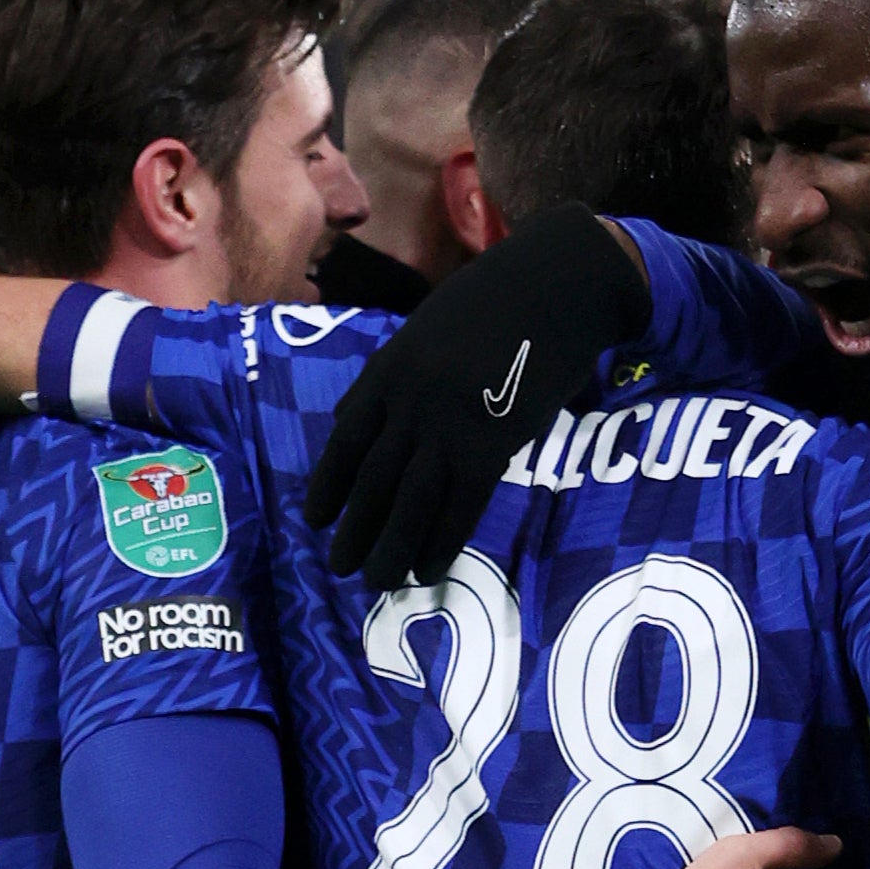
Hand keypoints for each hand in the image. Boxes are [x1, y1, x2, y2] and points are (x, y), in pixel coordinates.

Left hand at [303, 203, 651, 589]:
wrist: (555, 286)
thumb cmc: (495, 302)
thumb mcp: (425, 329)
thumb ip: (390, 375)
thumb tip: (350, 417)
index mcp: (389, 371)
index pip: (346, 440)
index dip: (328, 484)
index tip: (314, 518)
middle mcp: (409, 403)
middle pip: (372, 478)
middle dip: (354, 528)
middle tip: (339, 567)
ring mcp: (449, 425)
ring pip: (410, 500)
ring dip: (390, 546)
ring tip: (377, 582)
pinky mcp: (492, 444)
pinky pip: (461, 505)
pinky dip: (443, 541)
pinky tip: (429, 568)